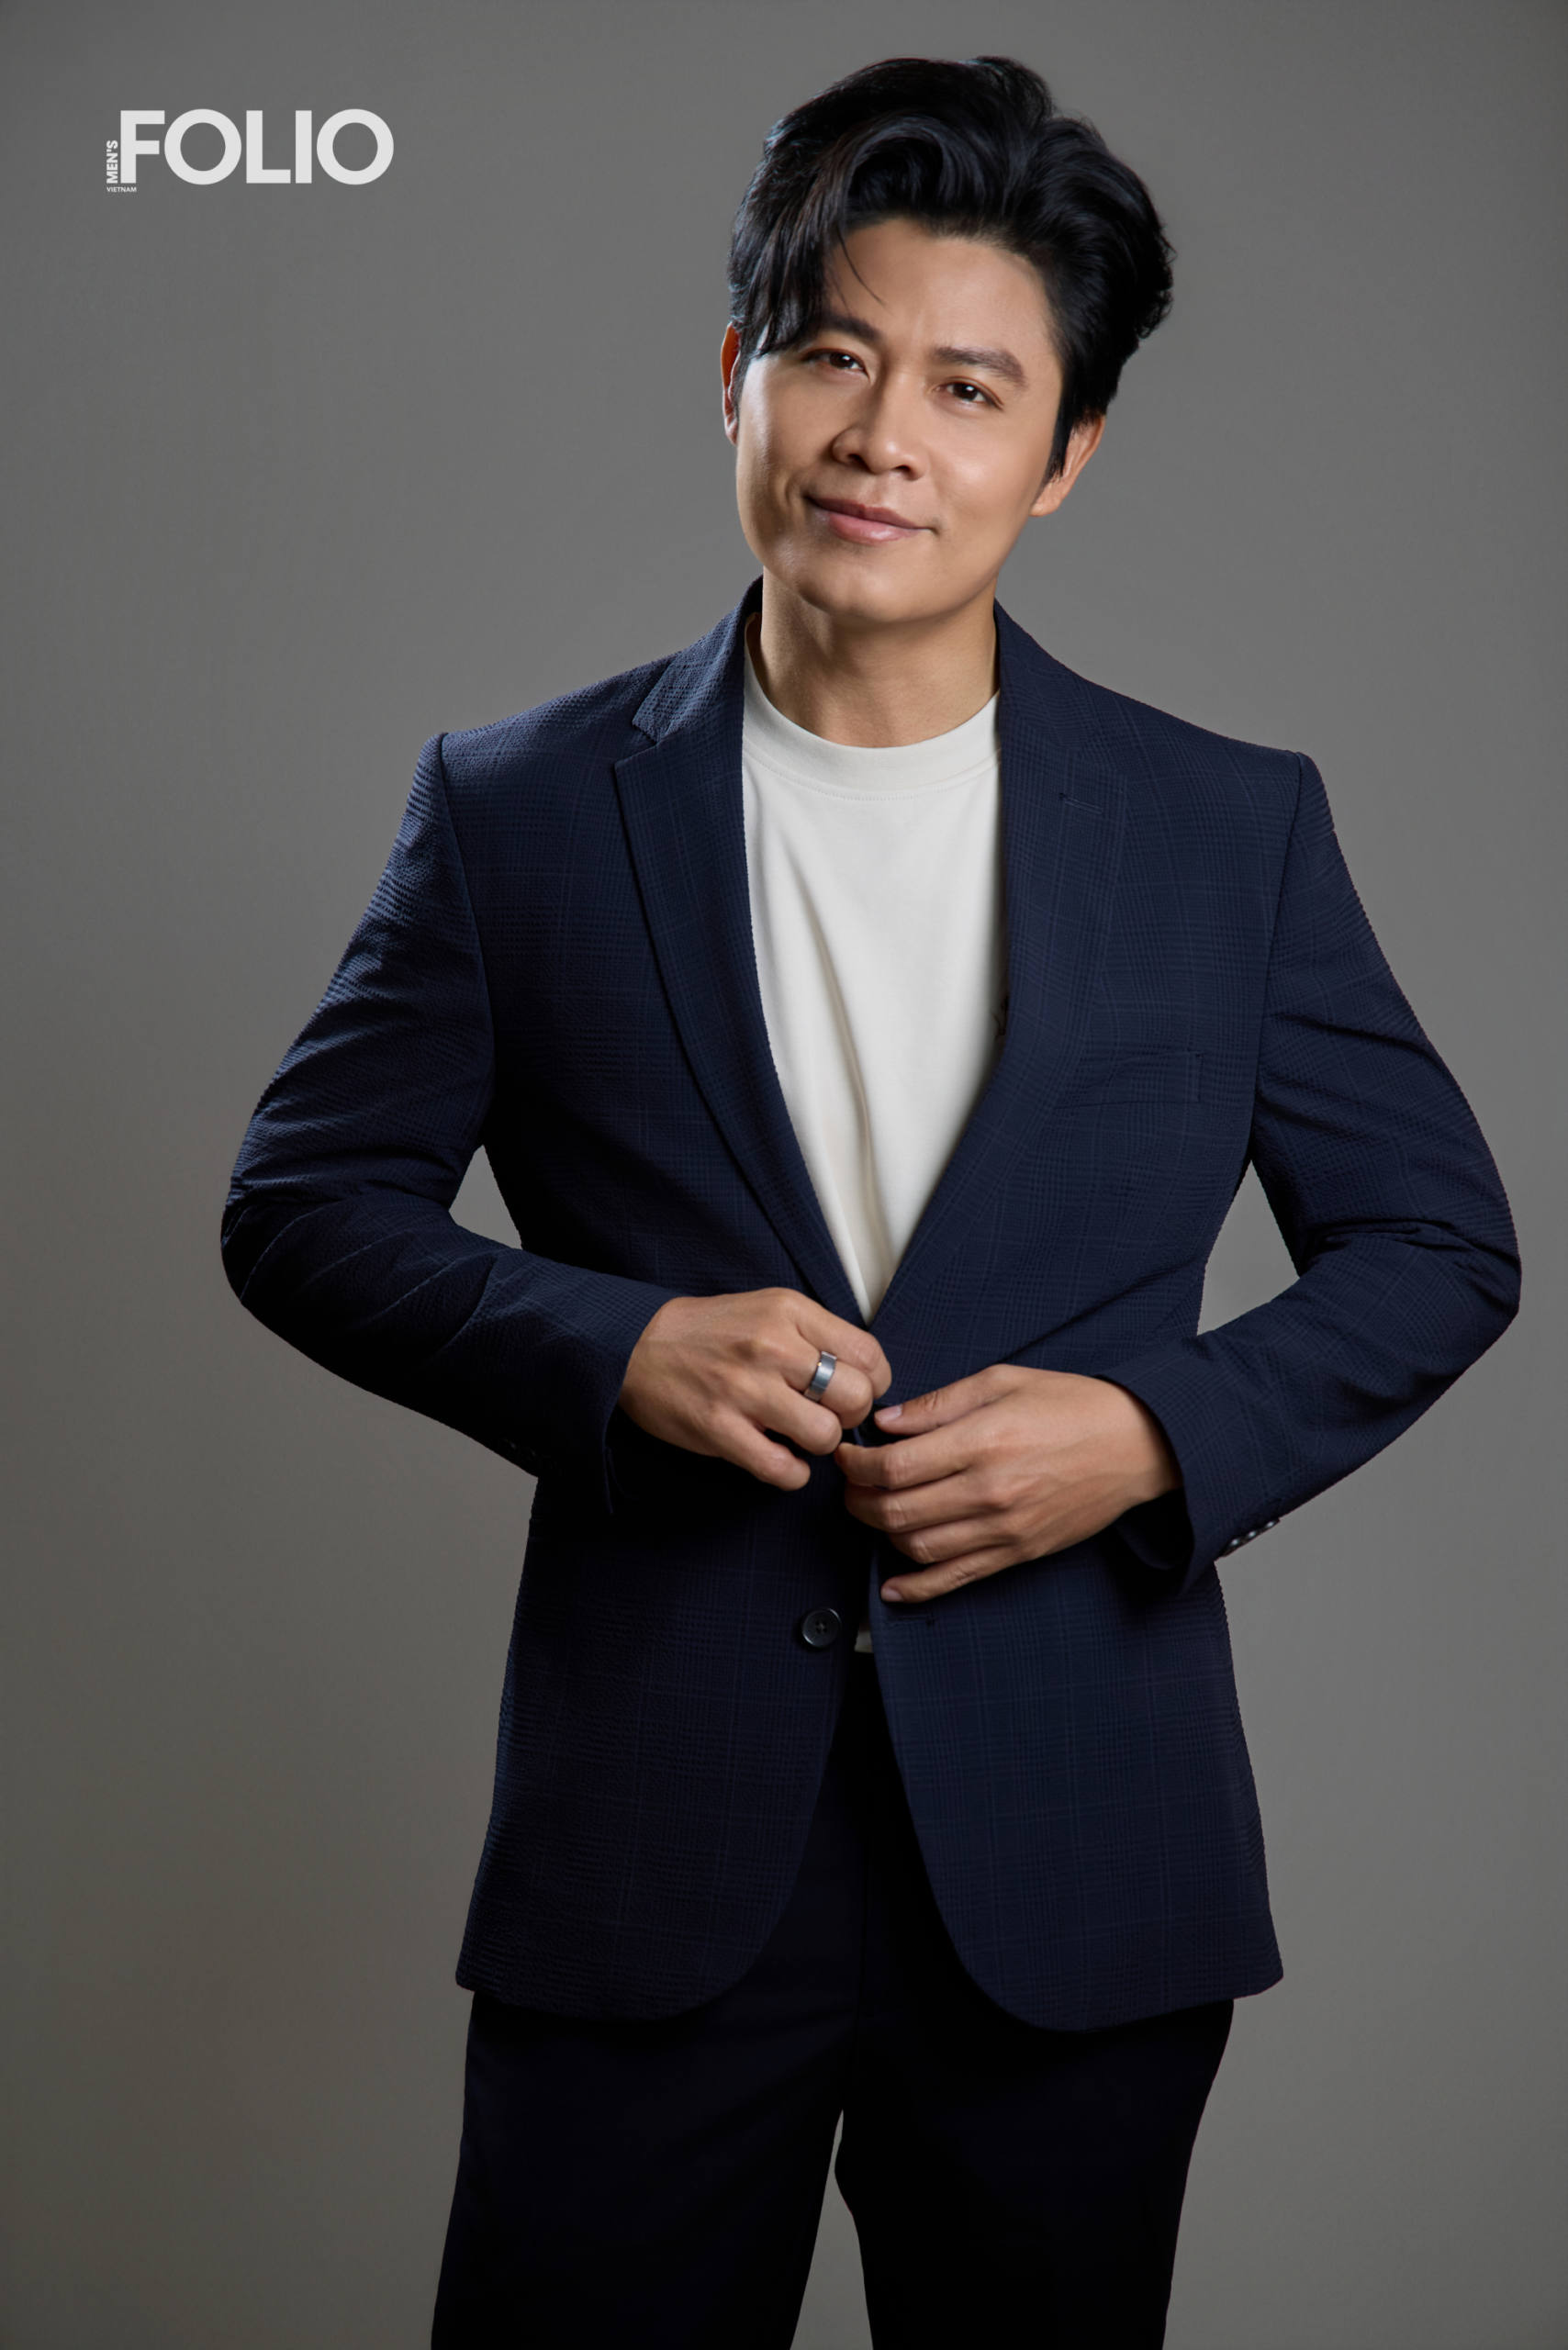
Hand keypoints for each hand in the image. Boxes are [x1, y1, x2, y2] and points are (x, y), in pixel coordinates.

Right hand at [620, 1289, 891, 1490]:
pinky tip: (780, 1459)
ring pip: (825, 1436)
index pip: (868, 1354)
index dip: (873, 1382)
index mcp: (789, 1312)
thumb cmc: (708, 1332)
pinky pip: (782, 1469)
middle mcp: (771, 1347)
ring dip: (819, 1445)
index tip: (856, 1390)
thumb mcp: (768, 1308)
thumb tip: (864, 1373)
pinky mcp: (720, 1429)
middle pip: (856, 1397)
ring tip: (799, 1436)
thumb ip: (815, 1334)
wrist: (636, 1346)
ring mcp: (745, 1390)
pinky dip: (791, 1474)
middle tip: (829, 1415)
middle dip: (850, 1415)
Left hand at [837, 1365, 1179, 1601]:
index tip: (846, 1455)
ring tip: (873, 1513)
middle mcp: (989, 1491)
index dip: (856, 1465)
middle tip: (851, 1484)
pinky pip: (956, 1579)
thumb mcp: (1002, 1381)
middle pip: (896, 1511)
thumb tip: (887, 1422)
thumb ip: (938, 1404)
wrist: (1136, 1445)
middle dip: (858, 1500)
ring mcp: (1004, 1528)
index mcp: (982, 1441)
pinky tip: (893, 1587)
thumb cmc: (1073, 1406)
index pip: (895, 1467)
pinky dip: (917, 1588)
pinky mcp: (1017, 1552)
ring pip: (918, 1547)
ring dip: (881, 1535)